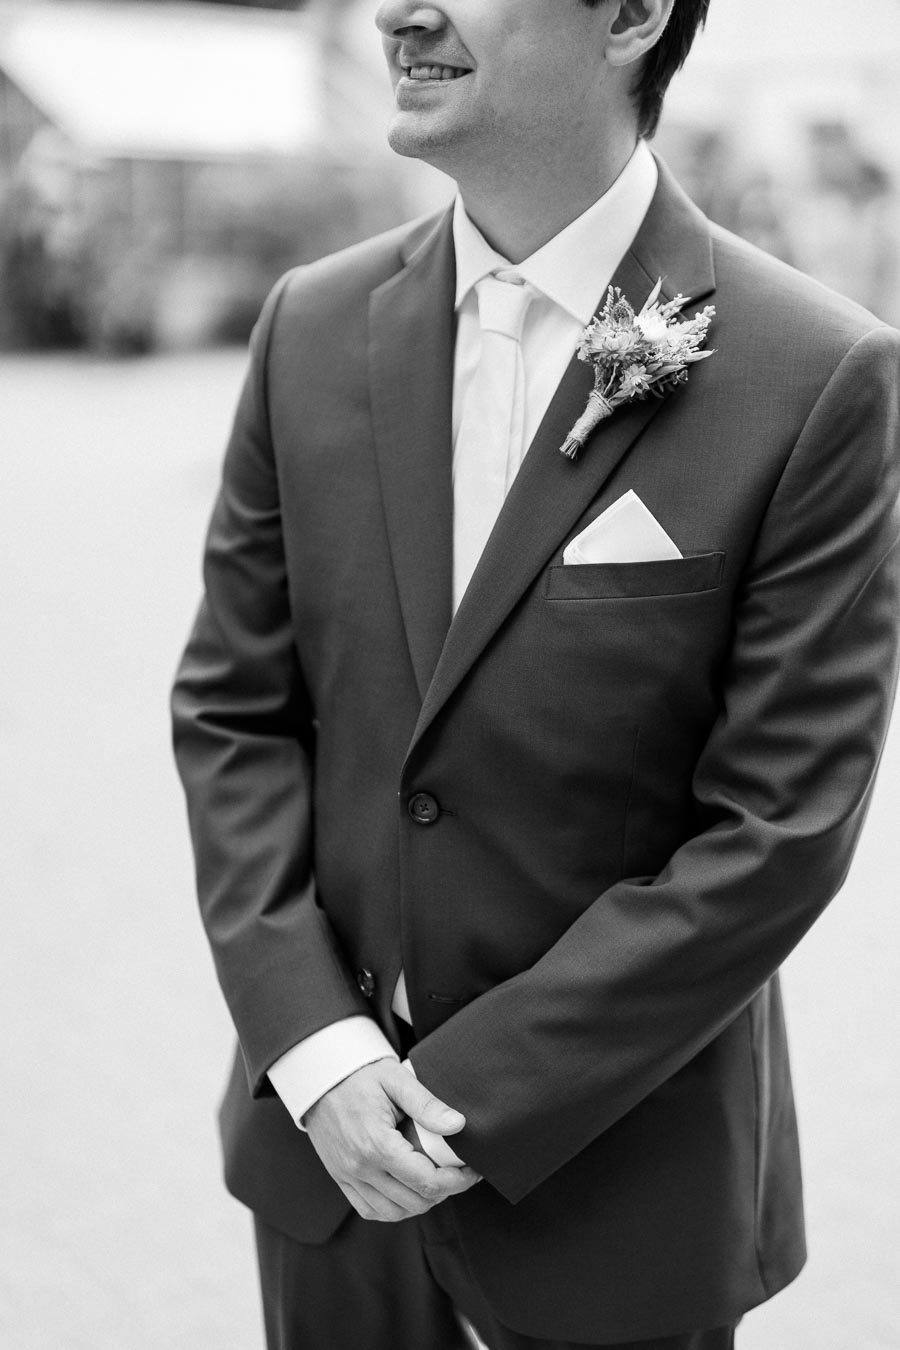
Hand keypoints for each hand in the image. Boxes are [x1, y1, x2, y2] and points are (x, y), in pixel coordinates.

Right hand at [303, 1058, 481, 1220]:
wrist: (319, 1077)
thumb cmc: (360, 1075)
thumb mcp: (396, 1079)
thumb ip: (427, 1105)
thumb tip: (458, 1125)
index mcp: (376, 1144)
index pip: (426, 1180)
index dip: (457, 1181)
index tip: (472, 1171)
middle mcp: (360, 1168)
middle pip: (415, 1201)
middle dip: (445, 1191)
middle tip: (459, 1173)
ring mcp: (347, 1177)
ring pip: (394, 1213)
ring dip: (421, 1203)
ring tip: (437, 1181)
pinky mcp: (341, 1179)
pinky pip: (370, 1210)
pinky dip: (394, 1209)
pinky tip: (408, 1190)